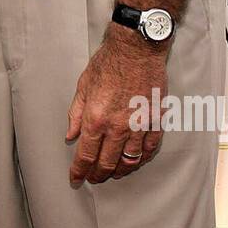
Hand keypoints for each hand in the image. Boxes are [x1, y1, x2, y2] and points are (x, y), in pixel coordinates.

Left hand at [65, 25, 167, 186]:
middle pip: (107, 162)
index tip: (76, 179)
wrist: (136, 49)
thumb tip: (71, 135)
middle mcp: (117, 127)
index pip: (86, 155)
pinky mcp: (155, 120)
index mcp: (96, 119)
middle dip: (98, 175)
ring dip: (121, 170)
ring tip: (114, 173)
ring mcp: (139, 125)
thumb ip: (76, 114)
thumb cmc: (108, 63)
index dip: (79, 171)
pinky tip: (136, 160)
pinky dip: (142, 157)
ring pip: (130, 159)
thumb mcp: (83, 86)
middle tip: (94, 179)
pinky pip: (150, 147)